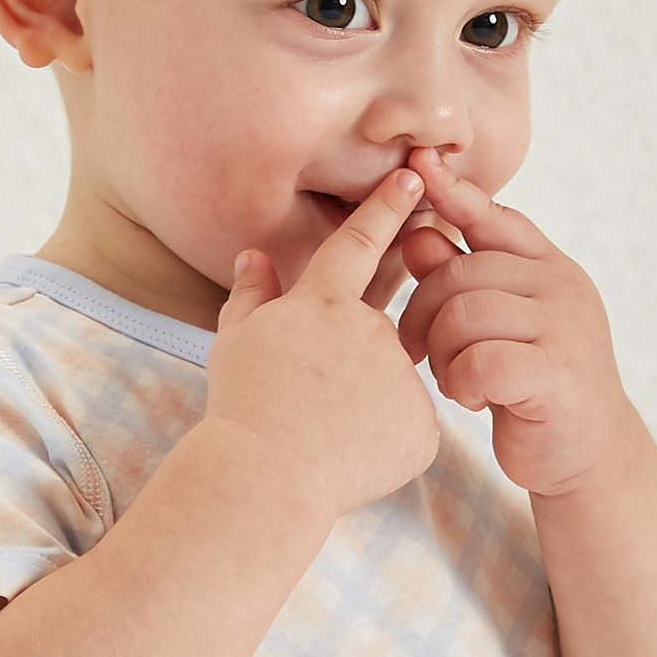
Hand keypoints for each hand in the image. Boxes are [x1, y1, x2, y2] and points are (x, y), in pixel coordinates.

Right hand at [206, 166, 442, 521]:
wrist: (265, 478)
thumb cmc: (241, 409)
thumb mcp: (234, 342)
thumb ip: (251, 295)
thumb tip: (251, 255)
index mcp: (324, 303)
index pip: (361, 242)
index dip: (387, 208)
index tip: (412, 178)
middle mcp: (372, 330)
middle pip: (372, 335)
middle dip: (351, 361)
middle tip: (315, 395)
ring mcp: (402, 377)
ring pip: (389, 387)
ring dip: (362, 407)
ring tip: (321, 439)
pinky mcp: (422, 426)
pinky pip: (407, 430)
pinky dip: (382, 445)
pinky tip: (348, 461)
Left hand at [393, 143, 642, 498]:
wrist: (587, 452)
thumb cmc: (532, 385)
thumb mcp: (499, 326)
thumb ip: (463, 280)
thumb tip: (417, 233)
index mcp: (547, 266)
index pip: (496, 219)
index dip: (455, 193)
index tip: (419, 165)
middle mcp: (560, 286)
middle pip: (460, 272)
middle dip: (424, 315)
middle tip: (421, 354)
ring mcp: (563, 327)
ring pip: (464, 314)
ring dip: (442, 354)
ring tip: (455, 379)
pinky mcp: (555, 373)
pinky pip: (480, 360)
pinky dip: (462, 383)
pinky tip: (474, 398)